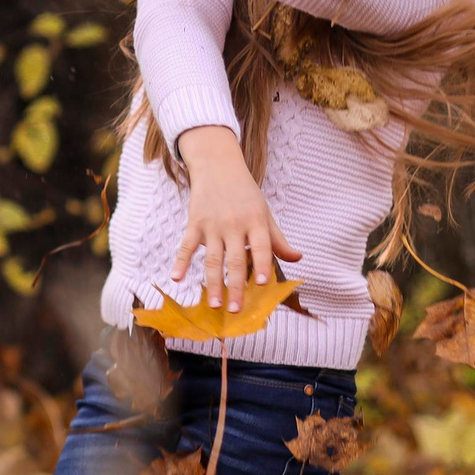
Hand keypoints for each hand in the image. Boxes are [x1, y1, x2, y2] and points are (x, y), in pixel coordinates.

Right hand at [170, 127, 299, 308]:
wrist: (218, 165)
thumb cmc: (245, 193)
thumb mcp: (265, 213)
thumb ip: (278, 239)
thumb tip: (298, 258)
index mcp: (256, 221)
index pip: (261, 246)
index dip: (261, 264)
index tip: (260, 284)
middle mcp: (235, 224)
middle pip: (235, 259)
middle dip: (235, 286)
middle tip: (235, 310)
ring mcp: (213, 224)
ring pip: (213, 258)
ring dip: (213, 283)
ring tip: (213, 304)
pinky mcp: (195, 223)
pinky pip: (187, 246)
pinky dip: (181, 262)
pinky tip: (176, 278)